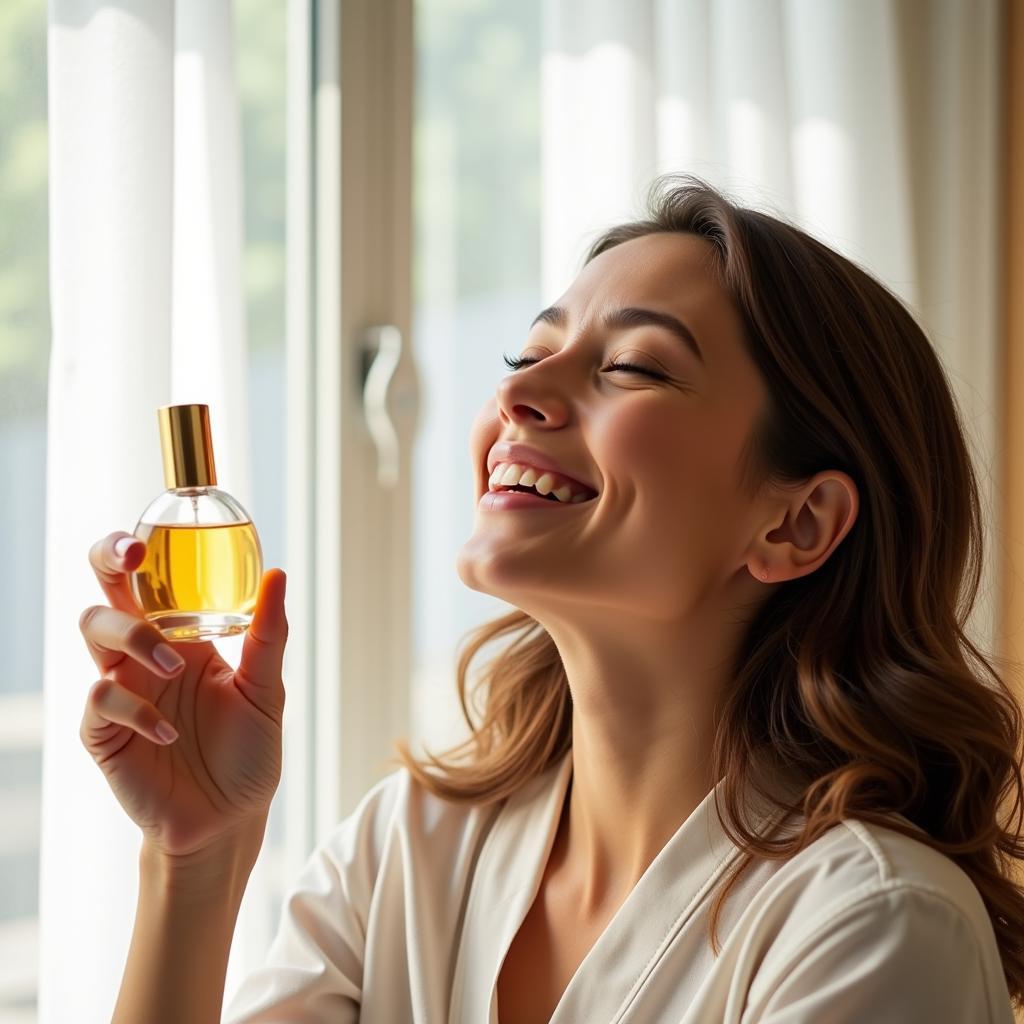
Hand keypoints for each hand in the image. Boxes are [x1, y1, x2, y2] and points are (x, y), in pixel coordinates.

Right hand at [78, 531, 288, 858]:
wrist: (230, 820)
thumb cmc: (248, 753)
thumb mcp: (266, 690)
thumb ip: (267, 635)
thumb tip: (277, 573)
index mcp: (183, 638)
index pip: (150, 582)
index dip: (137, 550)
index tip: (148, 535)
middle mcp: (146, 656)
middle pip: (108, 592)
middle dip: (109, 563)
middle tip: (132, 557)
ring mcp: (122, 691)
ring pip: (94, 632)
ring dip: (133, 638)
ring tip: (176, 669)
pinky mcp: (104, 732)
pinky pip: (101, 699)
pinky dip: (135, 709)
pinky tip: (169, 734)